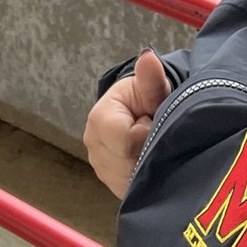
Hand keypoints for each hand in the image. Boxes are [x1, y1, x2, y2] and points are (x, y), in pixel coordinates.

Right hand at [83, 49, 172, 198]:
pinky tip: (147, 162)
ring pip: (128, 179)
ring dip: (145, 165)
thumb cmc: (147, 96)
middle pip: (126, 164)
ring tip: (150, 145)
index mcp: (99, 119)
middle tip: (153, 133)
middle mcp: (94, 146)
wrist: (142, 110)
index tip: (150, 120)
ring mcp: (101, 167)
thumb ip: (151, 78)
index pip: (124, 141)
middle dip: (146, 151)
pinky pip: (129, 188)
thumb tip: (148, 57)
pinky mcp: (111, 182)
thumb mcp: (153, 86)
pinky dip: (142, 178)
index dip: (144, 132)